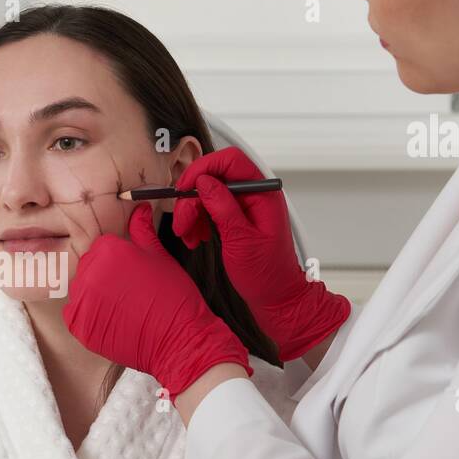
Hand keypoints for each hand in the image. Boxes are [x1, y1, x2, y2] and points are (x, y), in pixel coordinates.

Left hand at [64, 203, 251, 396]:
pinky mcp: (79, 326)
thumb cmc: (174, 296)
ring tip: (122, 307)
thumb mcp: (160, 256)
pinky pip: (74, 314)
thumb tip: (140, 208)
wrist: (179, 339)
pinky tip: (111, 320)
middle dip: (105, 276)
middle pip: (89, 267)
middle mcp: (89, 272)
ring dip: (96, 296)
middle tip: (129, 292)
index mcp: (108, 250)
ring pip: (81, 290)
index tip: (131, 273)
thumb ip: (142, 230)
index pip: (101, 247)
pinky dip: (88, 317)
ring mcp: (81, 301)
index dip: (118, 260)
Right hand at [171, 146, 350, 361]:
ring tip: (187, 236)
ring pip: (208, 194)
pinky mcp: (236, 218)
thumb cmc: (266, 275)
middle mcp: (254, 195)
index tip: (184, 189)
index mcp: (262, 194)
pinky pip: (210, 209)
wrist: (277, 297)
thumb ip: (223, 207)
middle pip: (214, 178)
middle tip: (181, 222)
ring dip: (192, 213)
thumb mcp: (241, 241)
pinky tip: (195, 238)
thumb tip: (204, 182)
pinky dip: (198, 221)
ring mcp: (245, 206)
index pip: (230, 161)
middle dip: (192, 199)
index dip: (203, 169)